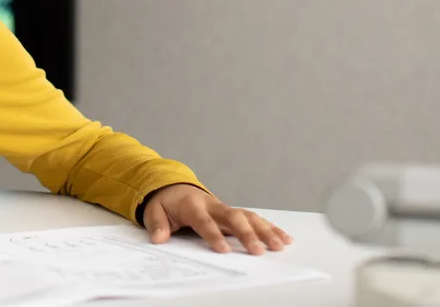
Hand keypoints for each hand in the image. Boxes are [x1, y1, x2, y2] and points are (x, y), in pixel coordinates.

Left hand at [141, 184, 291, 255]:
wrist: (175, 187)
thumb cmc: (167, 202)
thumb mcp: (155, 210)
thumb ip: (157, 224)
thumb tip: (159, 238)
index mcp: (192, 205)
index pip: (204, 221)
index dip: (213, 235)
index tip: (224, 250)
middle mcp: (213, 205)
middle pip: (233, 218)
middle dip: (247, 234)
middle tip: (258, 251)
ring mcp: (226, 208)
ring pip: (249, 217)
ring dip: (264, 231)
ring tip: (278, 245)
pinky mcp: (234, 212)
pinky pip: (254, 218)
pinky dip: (270, 227)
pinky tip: (284, 238)